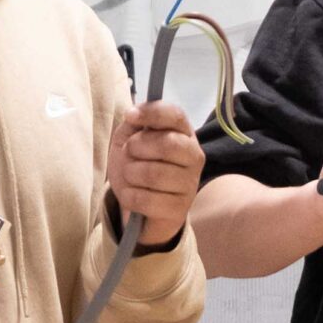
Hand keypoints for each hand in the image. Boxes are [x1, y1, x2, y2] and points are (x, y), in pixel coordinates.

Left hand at [109, 100, 204, 240]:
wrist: (137, 204)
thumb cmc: (136, 165)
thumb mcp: (129, 139)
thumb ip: (134, 123)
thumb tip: (134, 114)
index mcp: (183, 133)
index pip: (175, 115)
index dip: (151, 113)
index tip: (129, 116)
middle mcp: (194, 156)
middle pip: (167, 144)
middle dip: (137, 147)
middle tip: (129, 153)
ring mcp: (190, 184)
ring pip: (153, 174)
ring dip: (130, 174)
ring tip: (130, 176)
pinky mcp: (179, 209)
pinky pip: (146, 200)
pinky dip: (129, 196)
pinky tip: (133, 195)